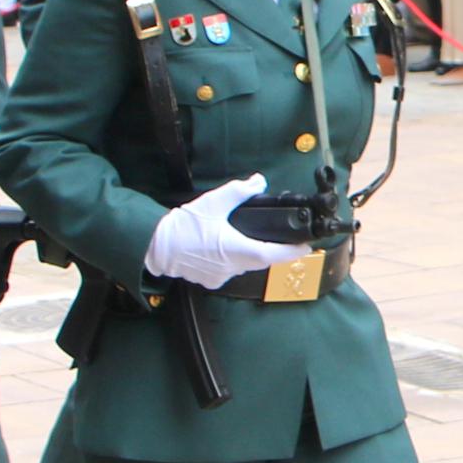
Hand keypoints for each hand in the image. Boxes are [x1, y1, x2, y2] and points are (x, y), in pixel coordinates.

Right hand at [143, 174, 313, 286]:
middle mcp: (233, 267)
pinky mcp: (211, 281)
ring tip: (247, 239)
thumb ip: (239, 191)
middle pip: (261, 260)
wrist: (156, 246)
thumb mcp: (214, 202)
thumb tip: (258, 181)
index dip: (292, 252)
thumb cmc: (184, 225)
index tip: (306, 247)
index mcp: (237, 249)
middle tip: (283, 241)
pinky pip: (229, 271)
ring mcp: (222, 276)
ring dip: (250, 255)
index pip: (273, 254)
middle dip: (273, 251)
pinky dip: (231, 260)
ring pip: (245, 266)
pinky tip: (223, 249)